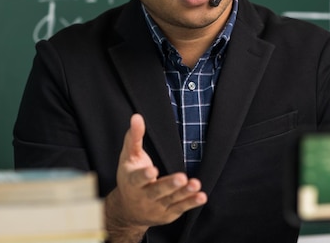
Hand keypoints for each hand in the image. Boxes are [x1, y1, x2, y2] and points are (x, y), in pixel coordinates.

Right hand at [104, 114, 206, 241]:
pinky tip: (201, 196)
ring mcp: (157, 207)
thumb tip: (136, 116)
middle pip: (157, 190)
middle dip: (169, 184)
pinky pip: (181, 207)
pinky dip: (191, 203)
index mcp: (132, 182)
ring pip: (172, 199)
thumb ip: (134, 137)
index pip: (137, 179)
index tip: (152, 170)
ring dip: (185, 193)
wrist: (128, 211)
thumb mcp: (128, 158)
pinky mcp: (169, 213)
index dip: (144, 175)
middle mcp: (144, 196)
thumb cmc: (129, 178)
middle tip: (181, 178)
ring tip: (195, 184)